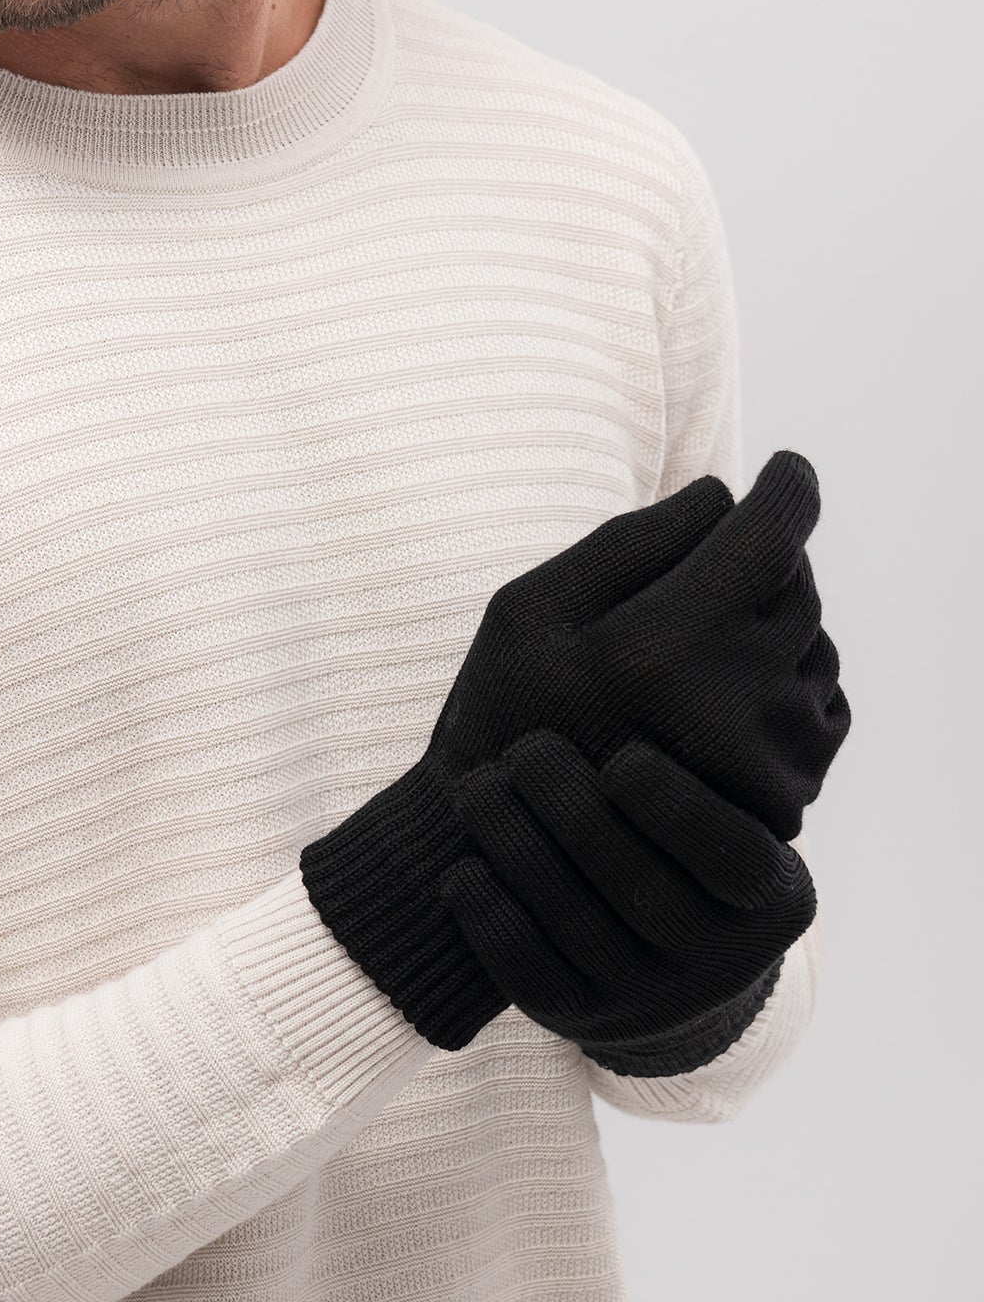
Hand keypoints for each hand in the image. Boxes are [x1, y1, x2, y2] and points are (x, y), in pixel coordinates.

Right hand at [431, 451, 849, 843]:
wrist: (516, 859)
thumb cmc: (506, 712)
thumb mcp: (529, 609)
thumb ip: (629, 543)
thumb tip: (721, 496)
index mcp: (663, 647)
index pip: (770, 537)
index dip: (788, 490)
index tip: (787, 469)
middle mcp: (732, 704)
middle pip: (797, 586)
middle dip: (767, 554)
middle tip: (718, 555)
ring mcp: (767, 759)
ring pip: (816, 646)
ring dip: (777, 619)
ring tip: (708, 634)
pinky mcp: (786, 798)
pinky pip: (822, 707)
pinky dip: (790, 678)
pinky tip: (729, 689)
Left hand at [438, 729, 815, 1057]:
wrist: (657, 946)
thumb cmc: (672, 824)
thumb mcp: (717, 791)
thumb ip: (705, 726)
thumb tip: (715, 602)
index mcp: (772, 896)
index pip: (732, 854)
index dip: (674, 807)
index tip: (622, 757)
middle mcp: (721, 963)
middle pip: (639, 888)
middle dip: (571, 811)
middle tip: (526, 750)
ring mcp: (651, 1002)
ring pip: (575, 926)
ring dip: (515, 846)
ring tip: (476, 786)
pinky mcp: (583, 1023)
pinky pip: (530, 977)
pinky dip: (490, 918)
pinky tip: (461, 867)